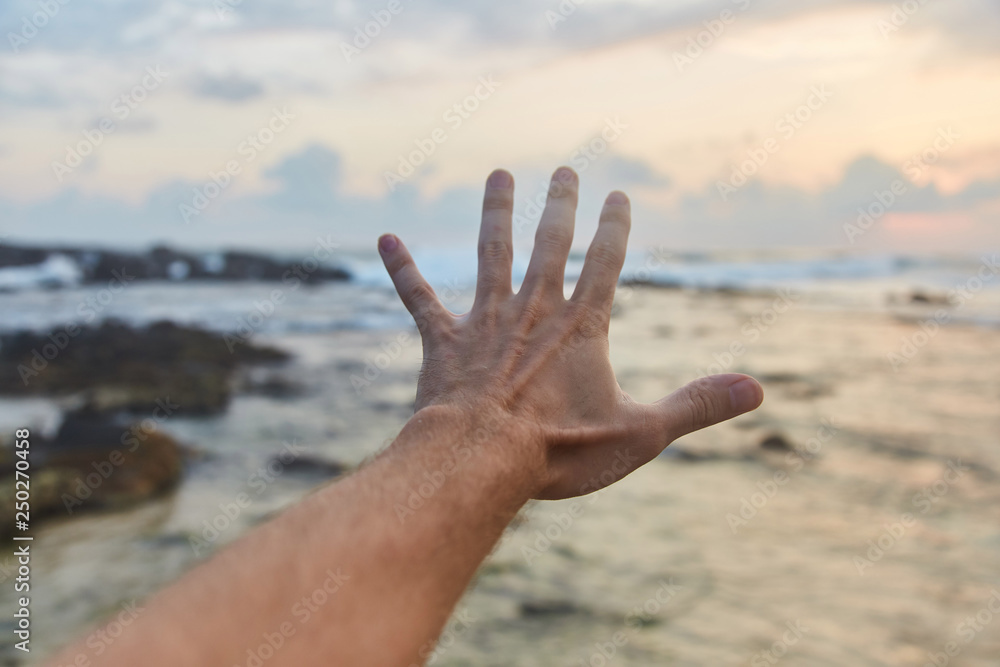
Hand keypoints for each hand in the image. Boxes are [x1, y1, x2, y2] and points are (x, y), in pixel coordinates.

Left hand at [378, 166, 762, 499]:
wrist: (480, 462)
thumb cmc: (560, 452)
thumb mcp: (642, 433)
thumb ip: (697, 406)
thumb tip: (758, 389)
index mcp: (581, 327)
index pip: (605, 263)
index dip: (614, 228)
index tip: (618, 195)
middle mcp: (533, 311)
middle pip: (549, 244)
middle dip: (559, 205)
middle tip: (563, 170)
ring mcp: (485, 322)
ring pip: (491, 254)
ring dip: (496, 214)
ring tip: (498, 176)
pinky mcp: (443, 342)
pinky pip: (419, 298)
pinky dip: (402, 269)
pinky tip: (385, 238)